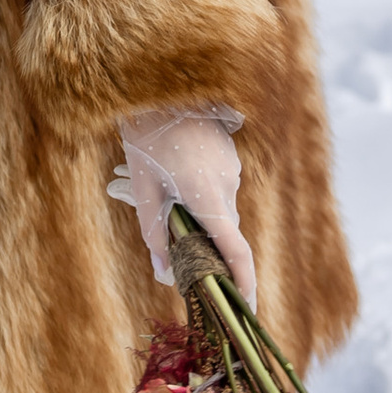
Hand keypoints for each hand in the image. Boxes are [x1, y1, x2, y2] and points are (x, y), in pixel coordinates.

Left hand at [107, 103, 256, 309]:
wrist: (158, 85)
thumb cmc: (145, 137)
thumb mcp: (144, 188)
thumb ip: (155, 233)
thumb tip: (164, 272)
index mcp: (208, 196)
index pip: (236, 251)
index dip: (244, 282)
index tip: (247, 307)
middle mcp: (228, 183)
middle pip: (223, 231)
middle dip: (204, 247)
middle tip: (174, 252)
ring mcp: (231, 167)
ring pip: (218, 207)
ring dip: (197, 214)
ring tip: (159, 189)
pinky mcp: (228, 155)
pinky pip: (217, 186)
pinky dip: (199, 193)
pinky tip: (172, 173)